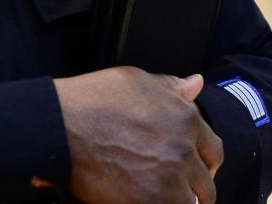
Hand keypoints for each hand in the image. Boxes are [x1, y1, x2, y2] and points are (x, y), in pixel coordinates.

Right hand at [53, 67, 222, 202]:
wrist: (59, 128)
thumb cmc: (90, 101)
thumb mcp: (132, 80)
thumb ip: (168, 86)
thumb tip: (195, 84)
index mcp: (184, 118)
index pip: (213, 149)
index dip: (201, 159)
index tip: (189, 165)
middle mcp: (184, 150)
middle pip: (205, 181)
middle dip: (191, 184)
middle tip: (168, 182)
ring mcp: (170, 180)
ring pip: (192, 201)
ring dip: (177, 199)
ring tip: (152, 190)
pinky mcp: (154, 203)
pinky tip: (142, 198)